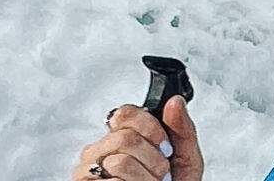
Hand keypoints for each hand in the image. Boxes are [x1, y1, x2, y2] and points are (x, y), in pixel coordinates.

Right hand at [74, 98, 202, 180]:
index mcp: (121, 137)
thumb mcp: (185, 159)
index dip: (149, 127)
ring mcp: (88, 170)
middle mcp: (100, 151)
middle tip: (161, 173)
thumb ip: (182, 130)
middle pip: (125, 138)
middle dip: (154, 159)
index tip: (165, 146)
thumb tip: (175, 102)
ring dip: (147, 179)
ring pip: (121, 163)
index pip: (125, 113)